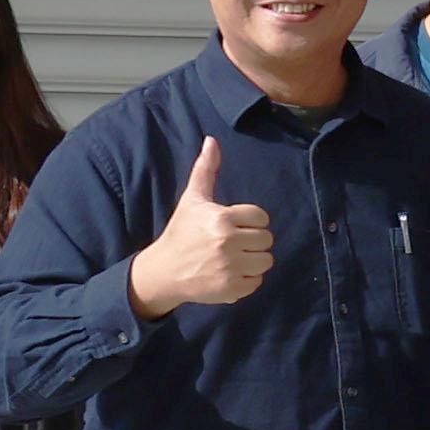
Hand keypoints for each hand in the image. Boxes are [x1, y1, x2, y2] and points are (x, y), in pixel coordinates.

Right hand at [128, 138, 273, 319]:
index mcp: (220, 218)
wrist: (162, 272)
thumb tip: (212, 140)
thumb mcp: (193, 200)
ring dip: (252, 260)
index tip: (231, 225)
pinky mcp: (230, 289)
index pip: (261, 217)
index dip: (249, 221)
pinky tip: (228, 273)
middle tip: (231, 243)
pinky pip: (257, 281)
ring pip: (266, 260)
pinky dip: (247, 279)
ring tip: (231, 258)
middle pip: (267, 239)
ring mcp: (229, 268)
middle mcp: (226, 242)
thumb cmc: (181, 232)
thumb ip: (206, 170)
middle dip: (252, 241)